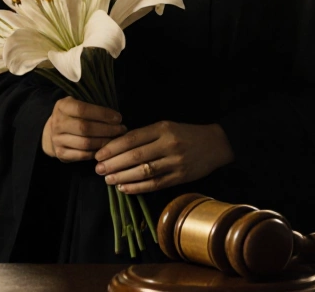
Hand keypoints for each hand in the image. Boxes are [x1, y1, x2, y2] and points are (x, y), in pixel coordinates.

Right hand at [42, 97, 126, 161]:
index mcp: (62, 106)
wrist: (53, 131)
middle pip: (85, 128)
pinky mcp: (60, 153)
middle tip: (121, 129)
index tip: (118, 118)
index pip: (83, 109)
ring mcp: (57, 139)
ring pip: (85, 143)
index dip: (102, 114)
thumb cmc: (74, 115)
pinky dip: (97, 152)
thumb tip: (115, 115)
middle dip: (107, 129)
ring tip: (117, 139)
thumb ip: (93, 105)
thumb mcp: (78, 103)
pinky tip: (106, 148)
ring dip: (104, 142)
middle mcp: (57, 123)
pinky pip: (83, 155)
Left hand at [93, 121, 234, 193]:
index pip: (132, 138)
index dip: (113, 147)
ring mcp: (175, 162)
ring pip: (143, 172)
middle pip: (135, 156)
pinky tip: (124, 188)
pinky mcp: (180, 177)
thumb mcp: (167, 127)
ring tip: (108, 180)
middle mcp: (168, 145)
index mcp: (163, 129)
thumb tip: (116, 146)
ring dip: (122, 177)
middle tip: (98, 169)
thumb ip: (145, 135)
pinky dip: (138, 187)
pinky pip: (155, 184)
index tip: (98, 154)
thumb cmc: (186, 134)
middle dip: (113, 164)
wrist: (216, 144)